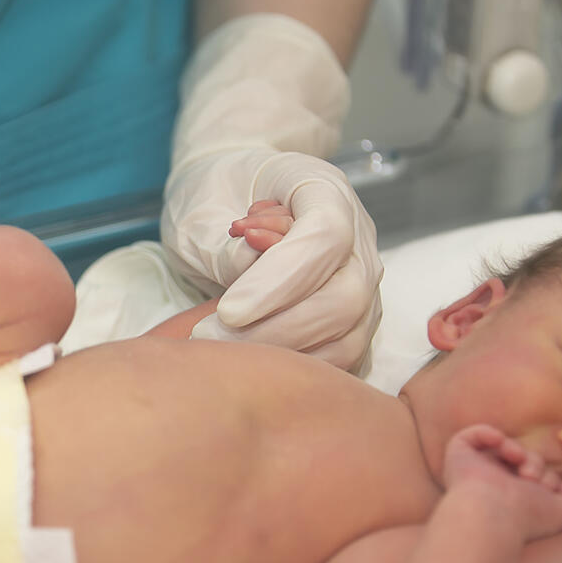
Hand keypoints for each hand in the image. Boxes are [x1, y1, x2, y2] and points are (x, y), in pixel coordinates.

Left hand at [159, 15, 378, 371]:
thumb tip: (242, 281)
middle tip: (208, 347)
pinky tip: (252, 372)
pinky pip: (344, 356)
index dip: (279, 282)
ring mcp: (362, 281)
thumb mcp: (199, 205)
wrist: (235, 192)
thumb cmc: (215, 190)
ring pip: (350, 335)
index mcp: (324, 195)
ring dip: (286, 357)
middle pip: (346, 299)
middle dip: (277, 331)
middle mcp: (358, 238)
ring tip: (221, 360)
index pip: (321, 243)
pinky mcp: (352, 320)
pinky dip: (302, 370)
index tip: (228, 310)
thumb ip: (220, 240)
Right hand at [442, 425, 561, 542]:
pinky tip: (499, 442)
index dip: (548, 476)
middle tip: (532, 479)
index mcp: (514, 499)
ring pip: (502, 446)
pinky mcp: (458, 457)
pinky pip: (471, 435)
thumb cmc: (528, 517)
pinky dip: (487, 433)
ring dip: (517, 449)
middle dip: (536, 463)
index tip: (547, 488)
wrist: (493, 515)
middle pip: (522, 459)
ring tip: (519, 462)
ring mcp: (474, 471)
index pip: (536, 475)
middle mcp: (493, 485)